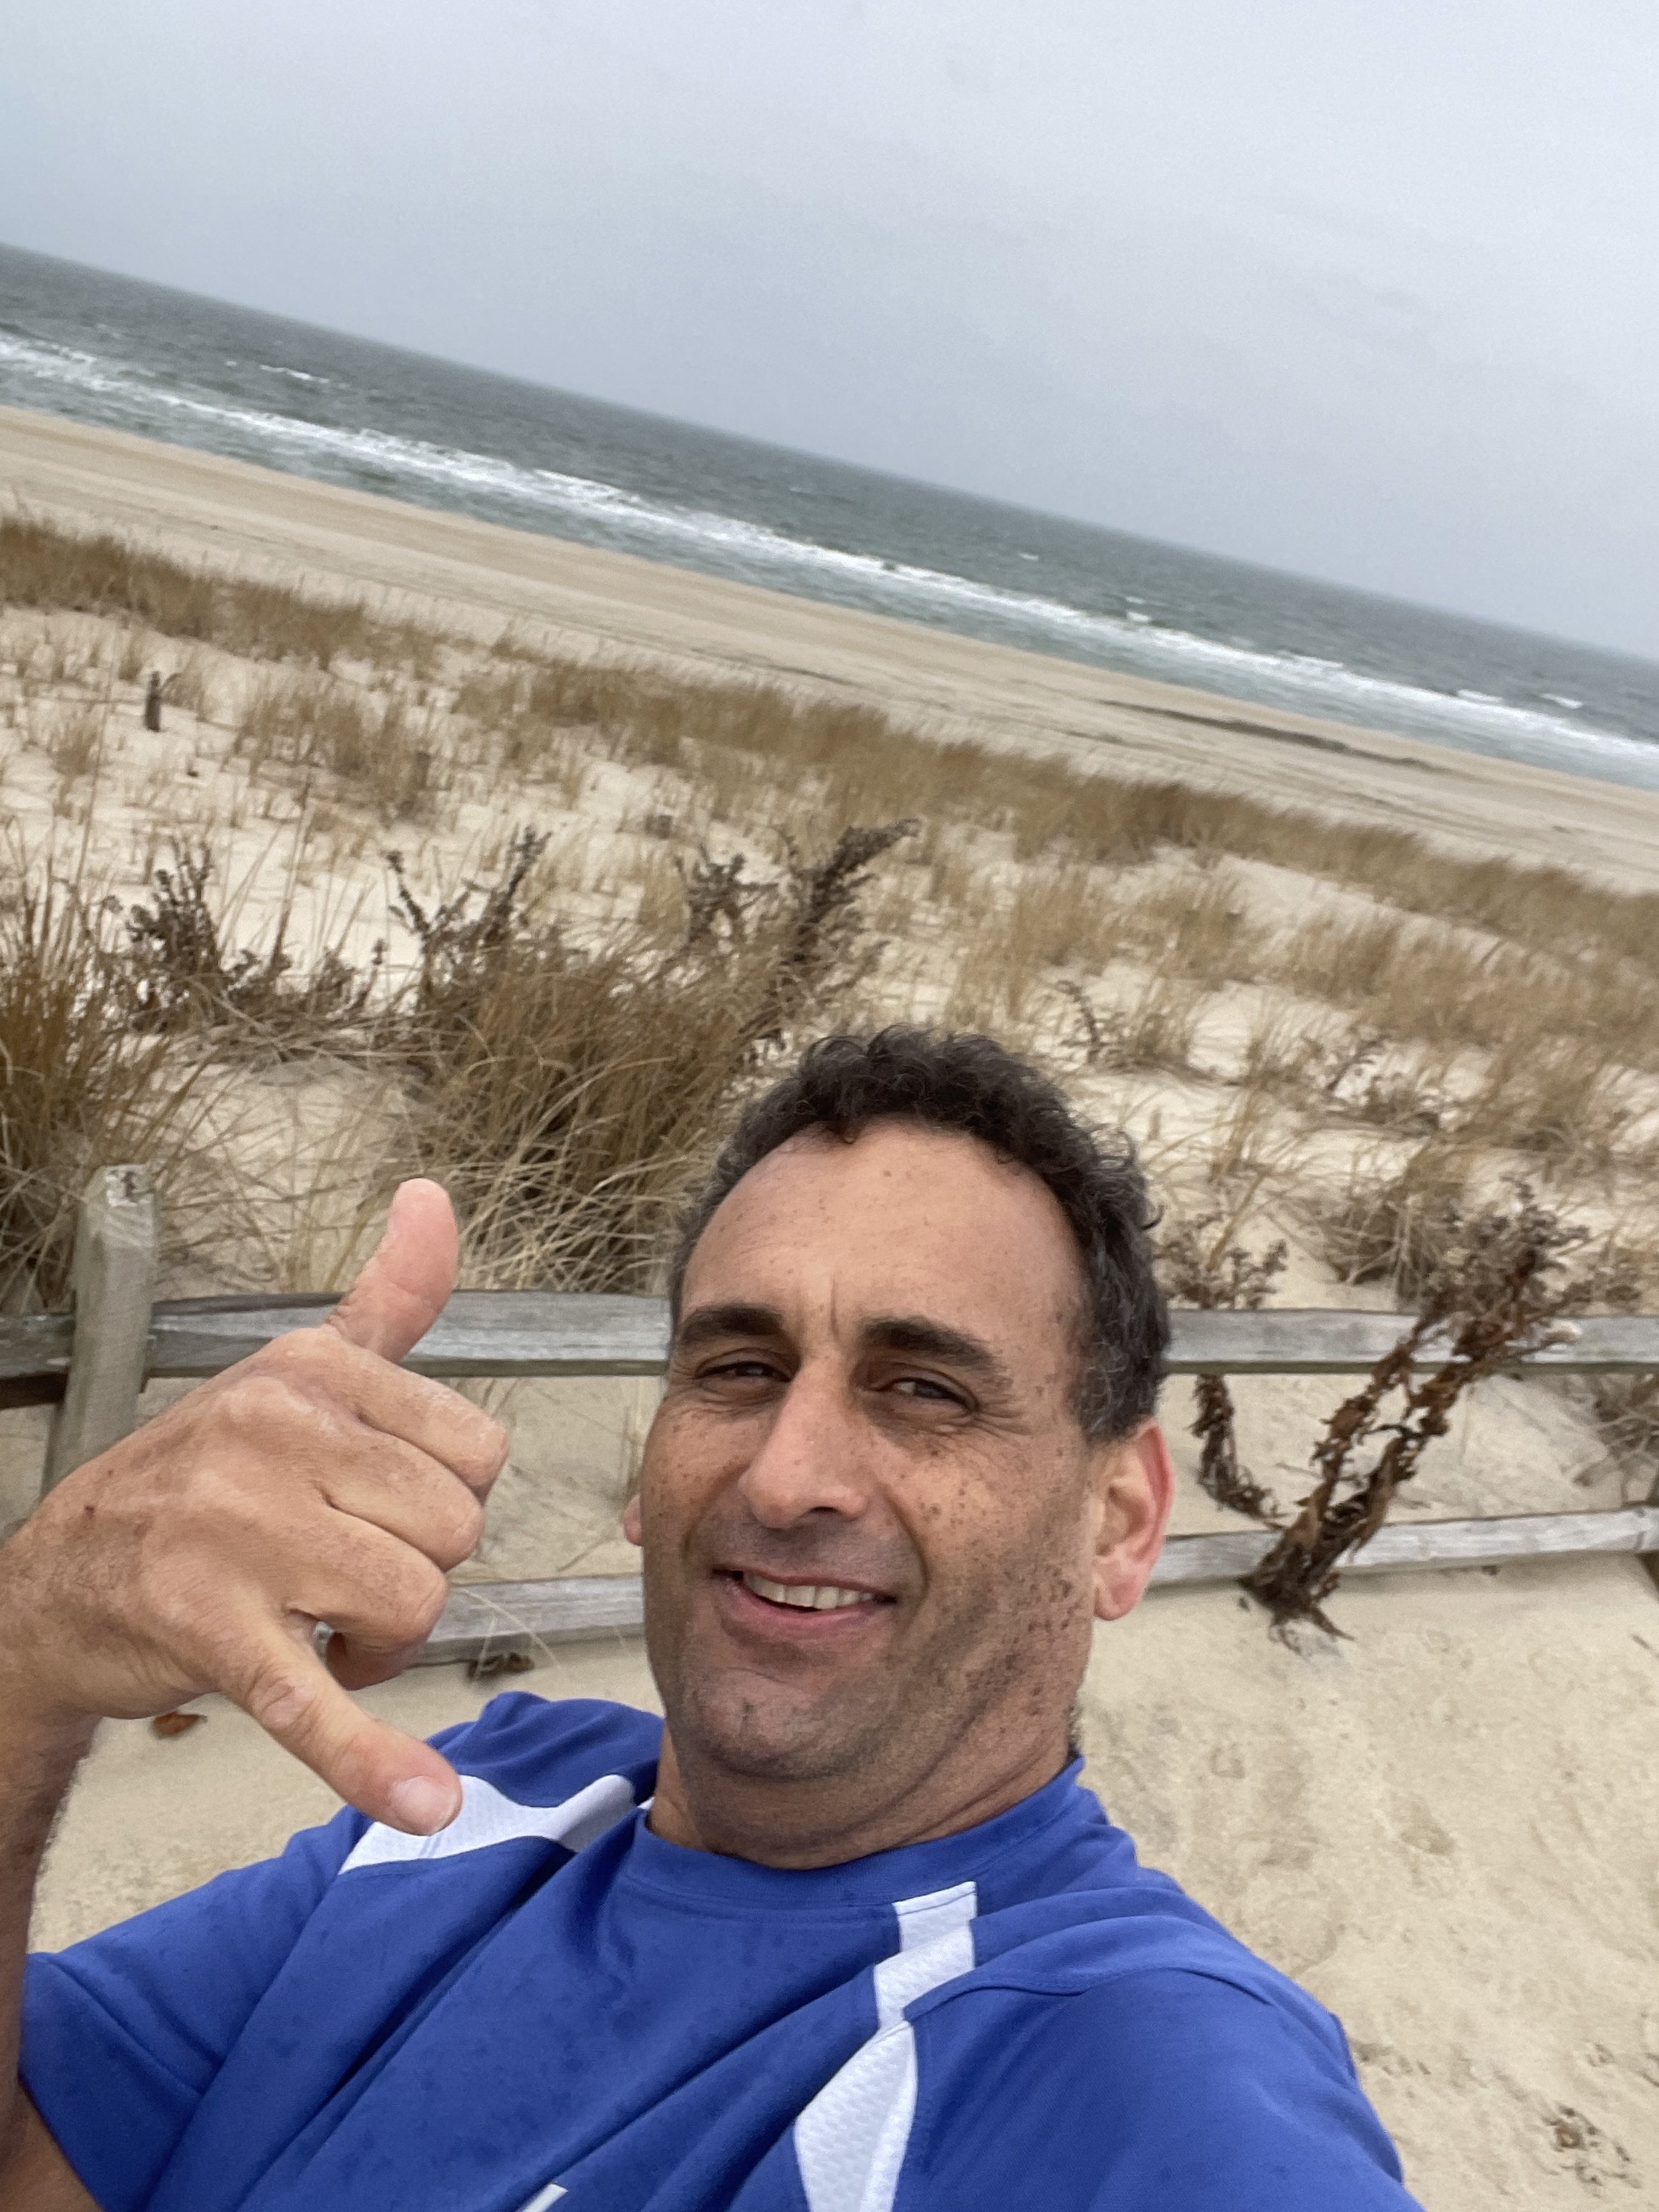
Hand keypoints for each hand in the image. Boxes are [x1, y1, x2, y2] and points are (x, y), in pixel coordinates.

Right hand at [0, 1181, 506, 1834]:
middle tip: (343, 1578)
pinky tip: (423, 1805)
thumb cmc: (205, 1476)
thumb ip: (388, 1301)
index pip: (476, 1449)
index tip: (381, 1510)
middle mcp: (273, 1435)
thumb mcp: (298, 1372)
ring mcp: (236, 1534)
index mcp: (311, 1371)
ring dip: (385, 1644)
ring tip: (320, 1629)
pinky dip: (370, 1764)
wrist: (60, 1580)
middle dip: (417, 1572)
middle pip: (454, 1531)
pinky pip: (315, 1703)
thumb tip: (436, 1200)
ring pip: (414, 1604)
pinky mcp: (208, 1633)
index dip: (443, 1501)